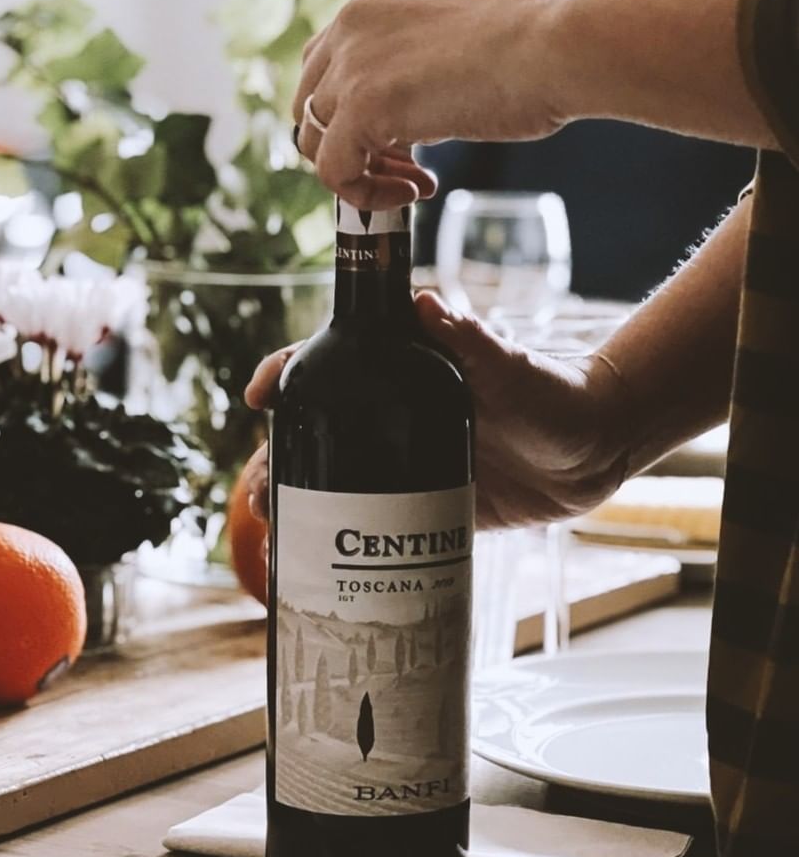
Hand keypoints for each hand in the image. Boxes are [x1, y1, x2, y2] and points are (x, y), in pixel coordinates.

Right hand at [242, 292, 630, 529]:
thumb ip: (471, 337)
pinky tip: (309, 553)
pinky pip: (372, 519)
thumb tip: (427, 303)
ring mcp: (406, 461)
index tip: (260, 393)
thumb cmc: (553, 390)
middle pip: (319, 429)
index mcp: (404, 372)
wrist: (595, 450)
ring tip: (272, 522)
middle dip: (279, 456)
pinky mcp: (425, 502)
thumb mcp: (509, 362)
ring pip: (335, 477)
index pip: (333, 362)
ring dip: (297, 497)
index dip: (288, 373)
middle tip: (260, 490)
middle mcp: (395, 415)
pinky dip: (337, 535)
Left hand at [294, 0, 564, 208]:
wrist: (553, 50)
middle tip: (406, 170)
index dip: (350, 120)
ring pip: (316, 143)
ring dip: (363, 175)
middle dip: (352, 149)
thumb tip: (388, 126)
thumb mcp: (445, 54)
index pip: (322, 72)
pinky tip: (414, 193)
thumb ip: (405, 76)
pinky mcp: (360, 105)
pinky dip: (365, 195)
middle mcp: (351, 26)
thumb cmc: (525, 56)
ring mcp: (351, 64)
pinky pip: (332, 171)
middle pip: (309, 109)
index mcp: (371, 9)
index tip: (400, 146)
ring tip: (415, 186)